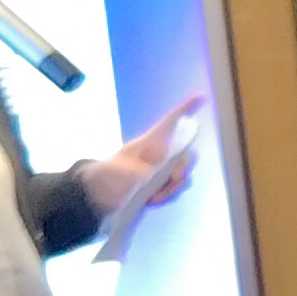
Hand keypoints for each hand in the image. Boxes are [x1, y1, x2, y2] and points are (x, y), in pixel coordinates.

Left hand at [85, 94, 203, 217]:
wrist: (96, 194)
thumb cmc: (105, 176)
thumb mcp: (120, 172)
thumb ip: (141, 172)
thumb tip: (156, 175)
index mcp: (148, 143)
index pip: (169, 122)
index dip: (185, 109)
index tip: (200, 96)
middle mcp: (157, 154)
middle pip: (182, 155)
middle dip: (179, 170)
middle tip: (169, 180)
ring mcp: (158, 169)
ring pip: (180, 175)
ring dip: (171, 187)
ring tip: (153, 195)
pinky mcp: (157, 184)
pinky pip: (173, 188)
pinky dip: (166, 195)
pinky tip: (151, 199)